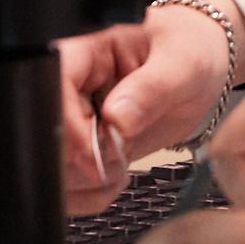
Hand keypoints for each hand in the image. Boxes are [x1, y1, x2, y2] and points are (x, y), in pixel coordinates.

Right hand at [56, 0, 244, 212]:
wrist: (201, 69)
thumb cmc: (190, 48)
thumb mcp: (183, 63)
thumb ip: (152, 87)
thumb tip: (116, 116)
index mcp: (85, 49)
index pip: (51, 87)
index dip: (68, 127)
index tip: (98, 150)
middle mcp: (68, 86)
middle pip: (43, 135)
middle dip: (79, 162)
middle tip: (118, 158)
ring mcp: (70, 119)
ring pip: (48, 166)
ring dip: (83, 183)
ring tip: (120, 168)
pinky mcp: (78, 147)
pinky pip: (65, 184)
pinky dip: (88, 195)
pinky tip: (114, 179)